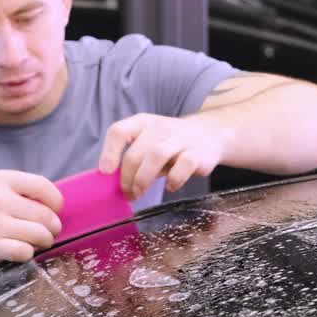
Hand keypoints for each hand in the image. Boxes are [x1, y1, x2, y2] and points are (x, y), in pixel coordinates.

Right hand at [0, 170, 63, 264]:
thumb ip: (26, 190)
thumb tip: (58, 208)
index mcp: (3, 180)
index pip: (43, 187)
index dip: (57, 202)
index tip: (56, 209)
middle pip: (45, 216)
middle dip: (53, 226)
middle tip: (49, 230)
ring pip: (39, 235)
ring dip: (44, 240)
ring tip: (38, 240)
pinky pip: (25, 252)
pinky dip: (28, 252)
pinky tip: (22, 248)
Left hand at [98, 113, 227, 197]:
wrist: (210, 136)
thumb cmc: (171, 144)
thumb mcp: (148, 142)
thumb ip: (132, 158)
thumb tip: (111, 183)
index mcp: (143, 123)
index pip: (119, 131)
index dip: (109, 152)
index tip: (105, 172)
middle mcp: (160, 127)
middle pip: (135, 152)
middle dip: (127, 178)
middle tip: (127, 194)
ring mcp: (180, 139)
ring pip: (156, 156)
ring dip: (143, 179)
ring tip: (140, 193)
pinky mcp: (198, 153)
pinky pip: (183, 166)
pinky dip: (173, 180)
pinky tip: (170, 186)